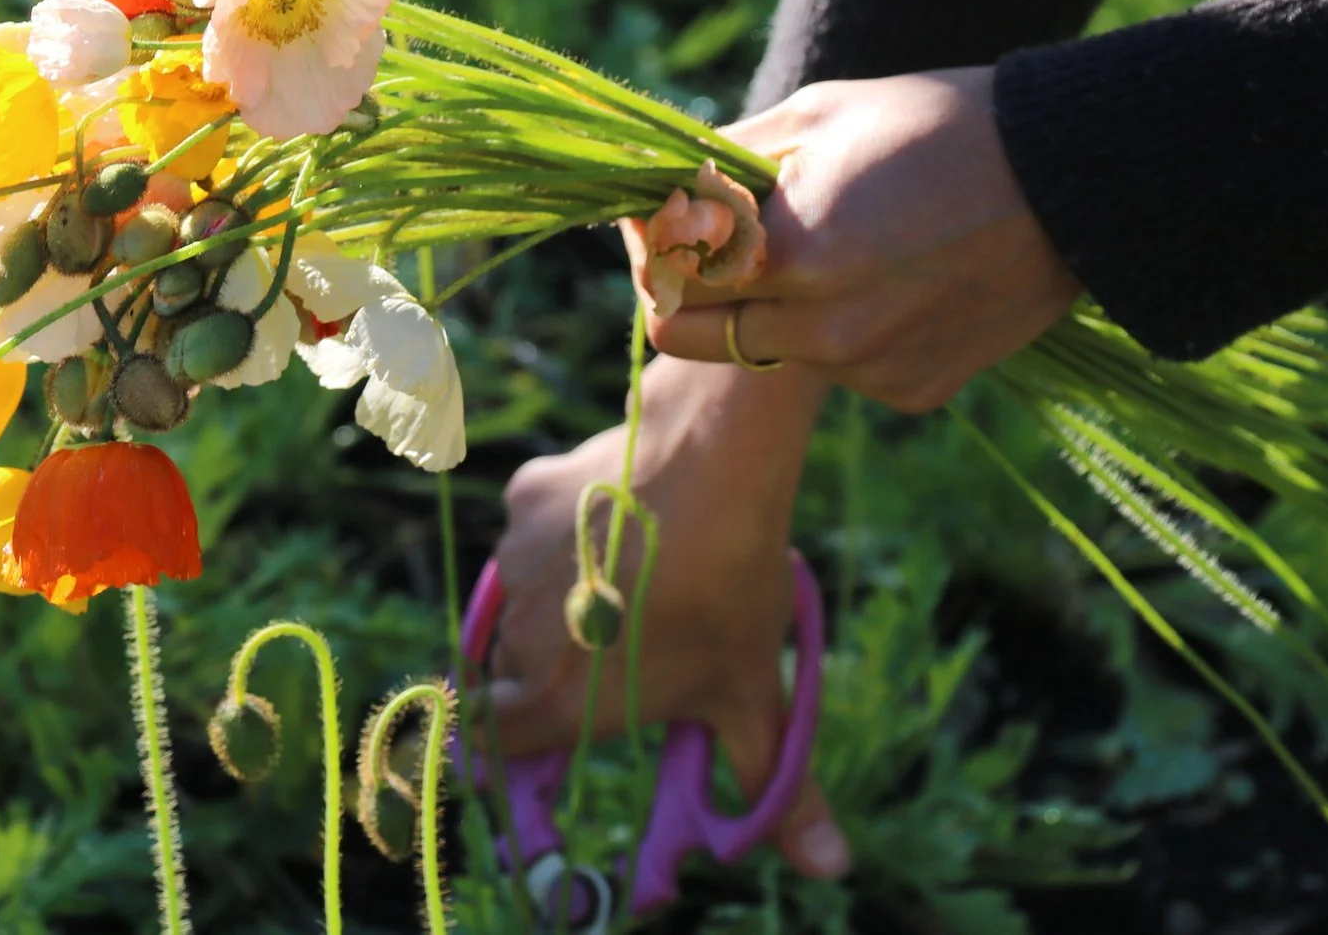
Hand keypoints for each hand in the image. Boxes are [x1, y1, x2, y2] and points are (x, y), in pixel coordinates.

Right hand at [487, 354, 851, 878]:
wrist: (714, 461)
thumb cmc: (731, 590)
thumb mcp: (755, 695)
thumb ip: (780, 790)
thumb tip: (829, 866)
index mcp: (559, 704)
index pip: (497, 744)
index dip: (520, 739)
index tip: (560, 719)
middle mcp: (520, 640)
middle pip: (512, 671)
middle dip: (555, 666)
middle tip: (621, 644)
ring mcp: (514, 564)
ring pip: (522, 596)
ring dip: (559, 597)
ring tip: (632, 575)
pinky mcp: (523, 498)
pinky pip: (532, 531)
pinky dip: (563, 533)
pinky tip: (620, 520)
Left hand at [641, 68, 1079, 412]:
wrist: (1072, 179)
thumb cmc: (938, 125)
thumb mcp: (818, 116)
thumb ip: (726, 162)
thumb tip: (662, 187)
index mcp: (793, 255)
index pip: (669, 282)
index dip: (652, 243)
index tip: (660, 211)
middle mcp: (826, 332)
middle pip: (696, 335)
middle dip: (690, 285)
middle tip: (712, 235)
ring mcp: (872, 370)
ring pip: (769, 348)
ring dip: (770, 302)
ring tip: (830, 238)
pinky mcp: (913, 390)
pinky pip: (841, 365)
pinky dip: (839, 325)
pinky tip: (891, 273)